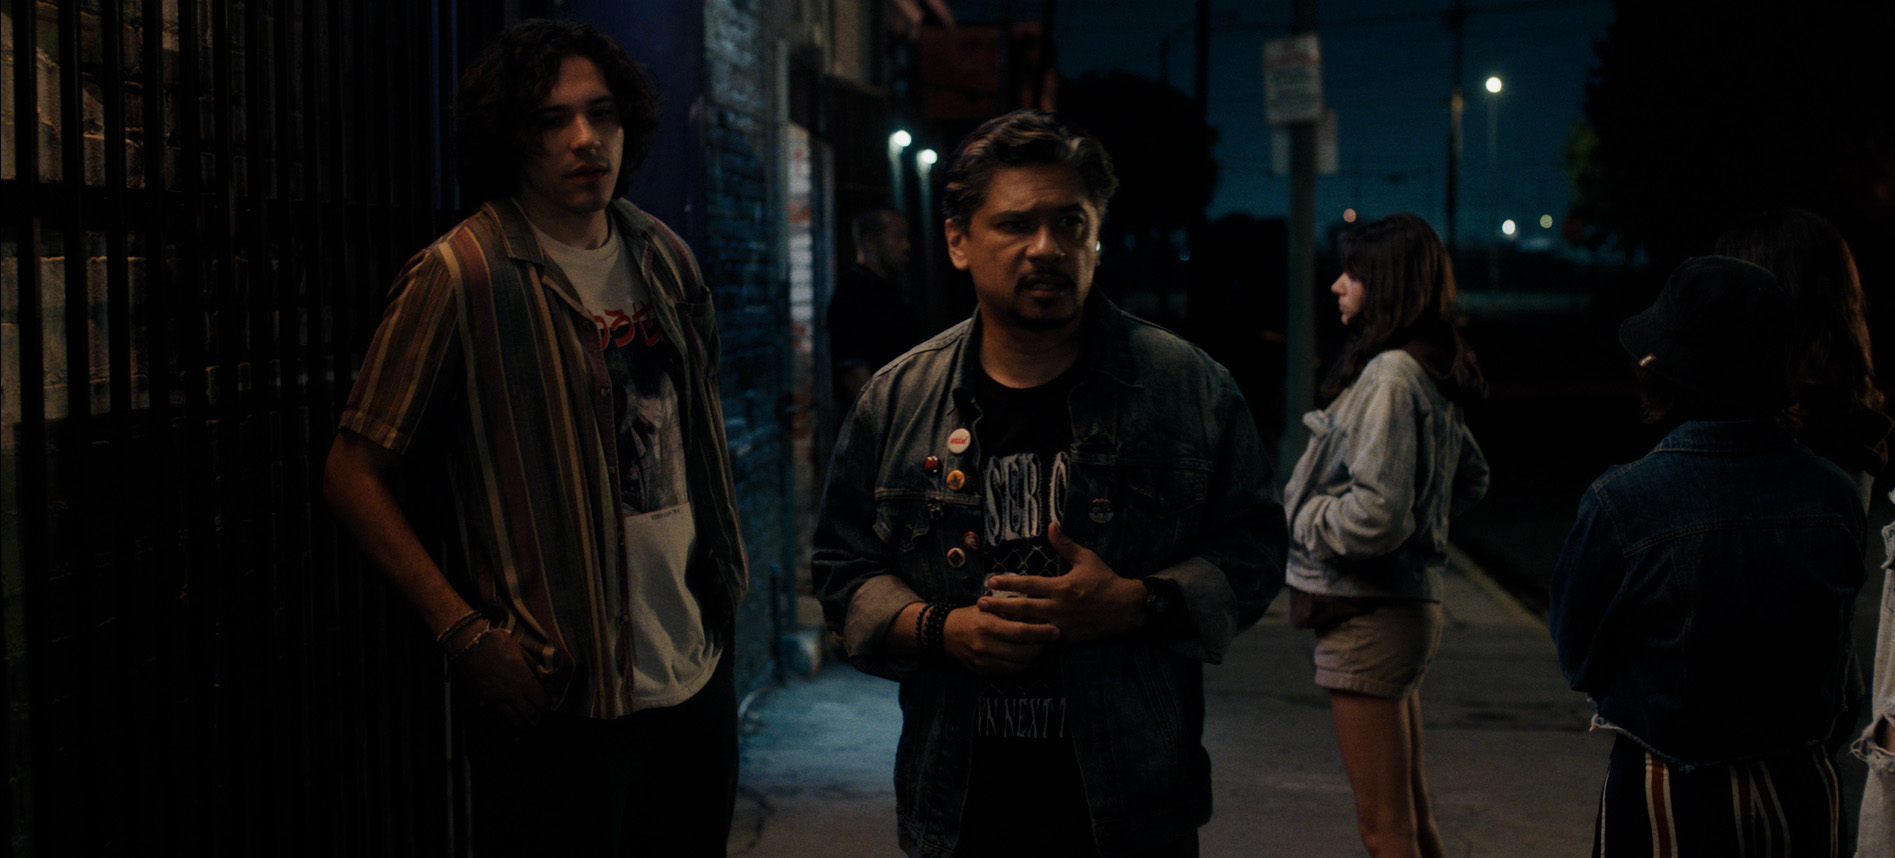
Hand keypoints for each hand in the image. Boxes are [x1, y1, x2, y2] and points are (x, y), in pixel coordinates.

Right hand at [448, 624, 551, 729]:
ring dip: (523, 725)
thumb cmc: (497, 644)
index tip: (550, 708)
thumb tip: (541, 673)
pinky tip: (509, 719)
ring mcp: (499, 699)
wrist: (470, 647)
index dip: (547, 706)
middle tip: (540, 721)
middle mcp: (514, 694)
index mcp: (526, 681)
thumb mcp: (520, 650)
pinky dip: (507, 719)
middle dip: (537, 719)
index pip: (541, 700)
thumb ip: (532, 664)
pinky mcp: (486, 699)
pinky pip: (499, 713)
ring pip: (514, 717)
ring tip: (527, 729)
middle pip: (529, 713)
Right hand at [942, 605, 1060, 675]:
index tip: (1056, 630)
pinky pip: (1008, 672)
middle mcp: (986, 646)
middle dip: (1041, 647)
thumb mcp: (990, 606)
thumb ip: (1012, 610)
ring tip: (1040, 647)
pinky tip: (1025, 656)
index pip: (1021, 632)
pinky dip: (1020, 665)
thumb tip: (1038, 612)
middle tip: (1051, 639)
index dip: (1041, 633)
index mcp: (988, 626)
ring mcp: (984, 662)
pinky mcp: (983, 672)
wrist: (945, 633)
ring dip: (1033, 658)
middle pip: (1023, 653)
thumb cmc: (971, 615)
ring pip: (1018, 666)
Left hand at [978, 520, 1146, 643]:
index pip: (1027, 584)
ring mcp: (1062, 625)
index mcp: (1060, 587)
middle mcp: (1058, 607)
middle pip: (1022, 608)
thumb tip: (1051, 525)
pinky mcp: (1068, 639)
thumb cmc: (1105, 580)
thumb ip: (1065, 544)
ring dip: (1009, 625)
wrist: (1127, 608)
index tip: (990, 581)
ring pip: (1030, 628)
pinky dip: (1029, 641)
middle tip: (980, 604)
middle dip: (999, 606)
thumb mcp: (1086, 559)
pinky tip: (1014, 642)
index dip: (1007, 582)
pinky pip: (1044, 642)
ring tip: (991, 623)